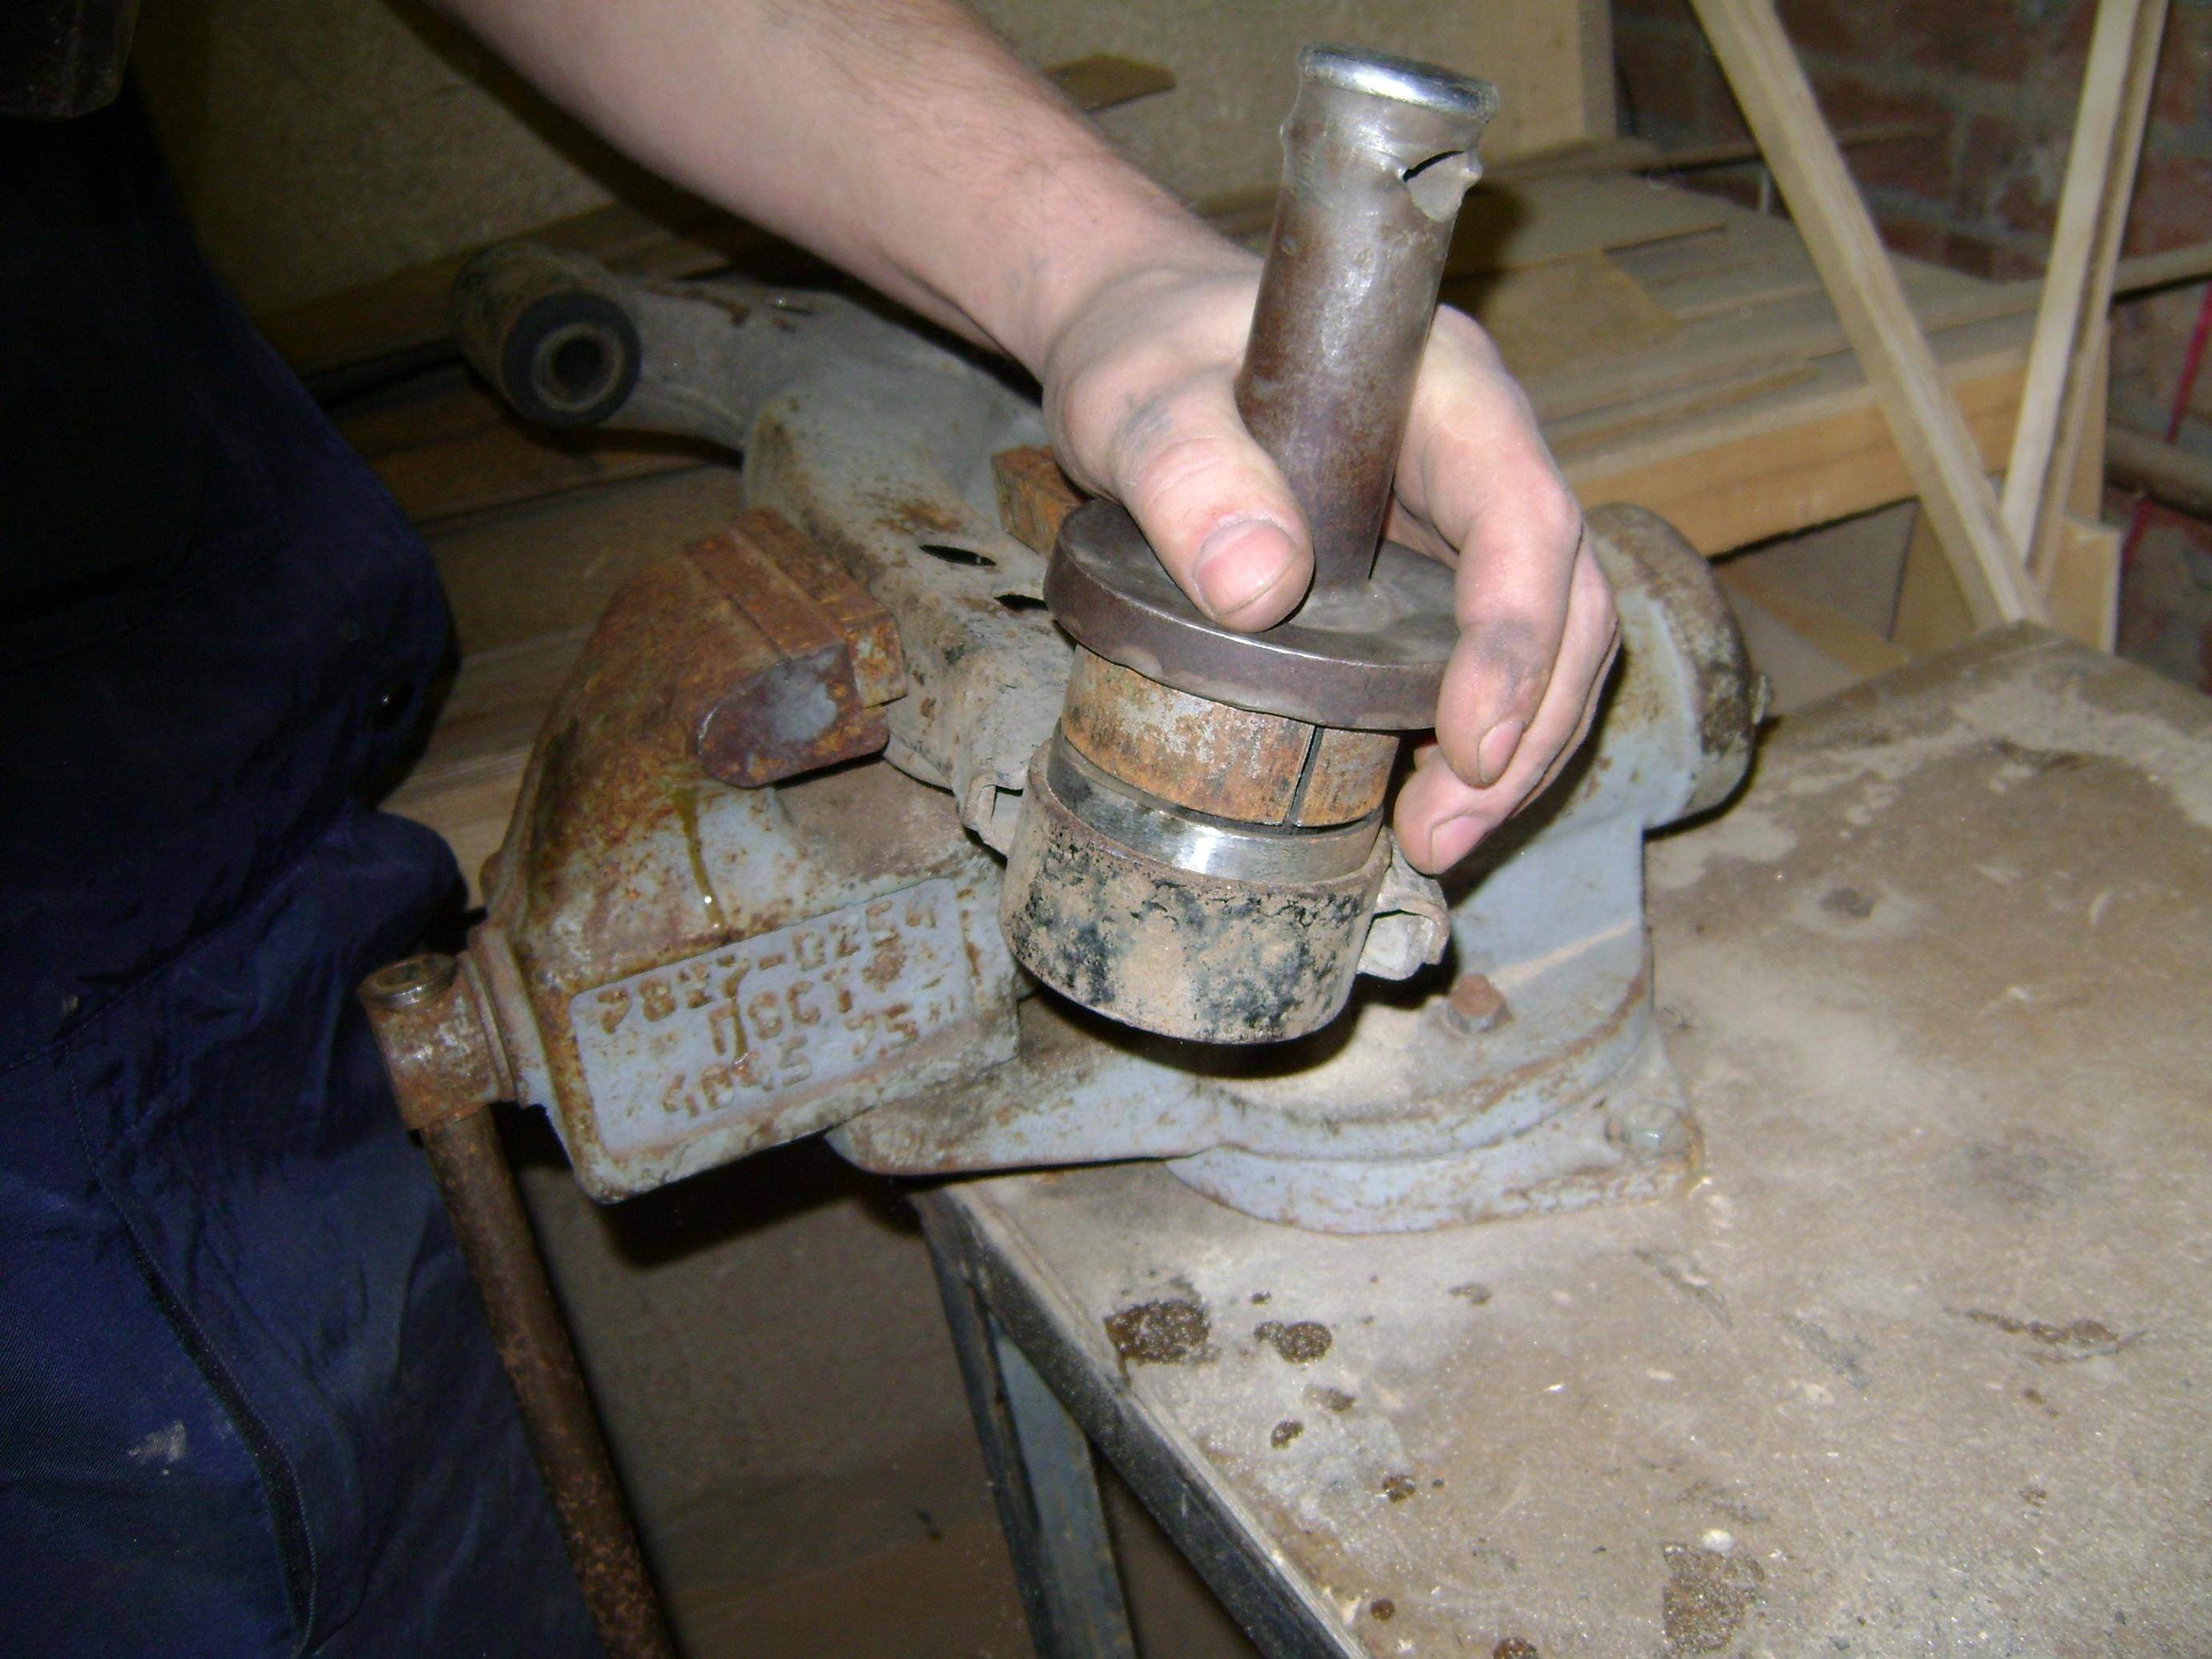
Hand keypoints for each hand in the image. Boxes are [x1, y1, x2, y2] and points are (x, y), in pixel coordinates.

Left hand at [1041, 255, 1618, 873]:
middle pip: (1565, 597)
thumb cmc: (1150, 352)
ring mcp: (1462, 520)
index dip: (1517, 637)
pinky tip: (1417, 804)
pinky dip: (1468, 742)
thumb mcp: (1139, 399)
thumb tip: (1259, 589)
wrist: (1147, 343)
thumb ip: (1184, 473)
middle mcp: (1480, 454)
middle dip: (1531, 728)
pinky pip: (1483, 662)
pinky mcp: (1430, 577)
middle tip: (1445, 837)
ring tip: (1435, 843)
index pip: (1523, 514)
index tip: (1471, 743)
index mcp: (1444, 390)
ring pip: (1545, 643)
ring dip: (1510, 756)